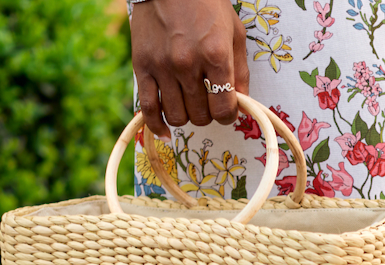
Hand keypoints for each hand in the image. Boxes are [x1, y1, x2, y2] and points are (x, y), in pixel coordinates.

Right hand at [131, 0, 249, 138]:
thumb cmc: (206, 6)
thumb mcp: (234, 34)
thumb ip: (240, 72)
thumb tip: (242, 105)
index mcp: (215, 56)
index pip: (223, 110)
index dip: (227, 114)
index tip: (226, 108)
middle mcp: (187, 64)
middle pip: (201, 117)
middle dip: (207, 113)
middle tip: (206, 97)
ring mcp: (162, 66)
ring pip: (177, 117)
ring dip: (186, 115)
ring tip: (188, 100)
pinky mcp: (142, 66)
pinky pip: (148, 109)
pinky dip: (156, 125)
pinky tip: (165, 131)